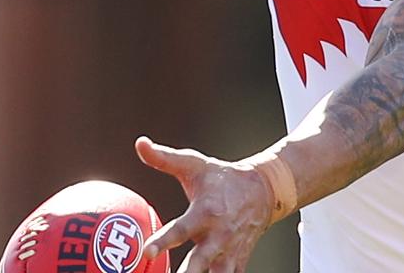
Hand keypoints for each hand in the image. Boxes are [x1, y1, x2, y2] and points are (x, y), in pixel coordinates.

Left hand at [136, 136, 275, 272]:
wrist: (263, 191)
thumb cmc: (222, 178)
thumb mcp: (194, 165)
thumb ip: (164, 158)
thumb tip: (140, 143)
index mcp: (205, 212)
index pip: (180, 229)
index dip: (163, 241)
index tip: (147, 250)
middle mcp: (218, 236)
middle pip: (199, 263)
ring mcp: (229, 252)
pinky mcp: (237, 263)